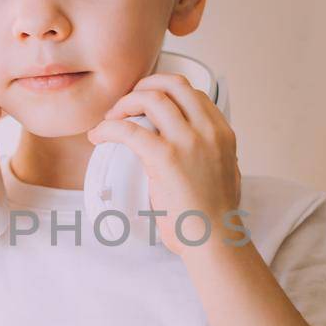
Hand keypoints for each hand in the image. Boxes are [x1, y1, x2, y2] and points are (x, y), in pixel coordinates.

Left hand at [86, 72, 240, 255]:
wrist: (216, 241)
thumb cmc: (216, 218)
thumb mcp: (227, 173)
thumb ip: (212, 155)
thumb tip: (196, 152)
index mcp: (222, 132)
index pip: (191, 92)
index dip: (164, 90)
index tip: (146, 101)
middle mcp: (208, 130)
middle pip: (172, 85)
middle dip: (143, 86)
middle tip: (126, 104)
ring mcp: (188, 142)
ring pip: (151, 98)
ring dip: (124, 103)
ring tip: (110, 119)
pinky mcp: (166, 158)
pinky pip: (129, 130)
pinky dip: (108, 128)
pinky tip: (98, 136)